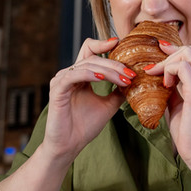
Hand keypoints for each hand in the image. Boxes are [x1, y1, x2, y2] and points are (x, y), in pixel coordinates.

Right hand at [41, 37, 132, 163]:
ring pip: (87, 64)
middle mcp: (69, 74)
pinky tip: (104, 78)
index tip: (120, 43)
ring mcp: (61, 80)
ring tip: (124, 79)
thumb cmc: (84, 127)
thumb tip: (133, 80)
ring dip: (108, 70)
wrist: (69, 147)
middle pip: (93, 57)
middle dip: (115, 64)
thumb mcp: (108, 105)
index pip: (89, 50)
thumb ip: (118, 91)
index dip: (103, 44)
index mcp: (79, 75)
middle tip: (131, 73)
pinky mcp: (57, 89)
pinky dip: (91, 74)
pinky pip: (75, 75)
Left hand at [145, 43, 190, 164]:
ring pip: (187, 53)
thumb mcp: (178, 104)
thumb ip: (173, 89)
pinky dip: (169, 70)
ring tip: (162, 79)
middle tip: (156, 71)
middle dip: (170, 54)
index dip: (175, 49)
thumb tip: (158, 77)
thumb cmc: (189, 131)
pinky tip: (165, 85)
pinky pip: (183, 67)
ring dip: (169, 62)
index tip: (159, 54)